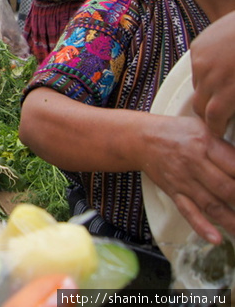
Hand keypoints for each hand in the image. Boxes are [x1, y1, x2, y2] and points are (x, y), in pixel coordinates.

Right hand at [141, 114, 234, 243]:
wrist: (140, 138)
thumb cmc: (175, 132)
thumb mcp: (203, 127)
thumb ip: (225, 146)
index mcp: (205, 143)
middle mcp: (193, 163)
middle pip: (226, 188)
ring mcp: (183, 180)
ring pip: (212, 204)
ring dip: (232, 221)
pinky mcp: (174, 193)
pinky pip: (188, 212)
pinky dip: (202, 226)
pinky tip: (215, 238)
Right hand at [191, 12, 234, 136]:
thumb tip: (233, 114)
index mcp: (227, 89)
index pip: (212, 118)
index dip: (216, 127)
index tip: (220, 129)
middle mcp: (209, 76)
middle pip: (199, 104)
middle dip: (209, 111)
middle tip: (222, 112)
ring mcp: (201, 60)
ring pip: (197, 85)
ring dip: (207, 90)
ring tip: (224, 85)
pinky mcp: (198, 46)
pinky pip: (196, 66)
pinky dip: (206, 70)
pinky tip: (222, 65)